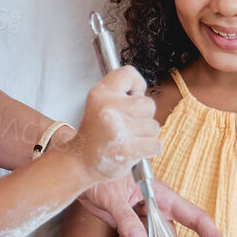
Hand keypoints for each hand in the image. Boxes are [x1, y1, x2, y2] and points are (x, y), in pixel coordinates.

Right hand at [68, 67, 161, 182]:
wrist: (82, 162)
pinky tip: (132, 149)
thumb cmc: (95, 134)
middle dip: (143, 116)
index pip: (128, 74)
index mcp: (101, 94)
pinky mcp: (128, 149)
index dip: (137, 85)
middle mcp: (109, 108)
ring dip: (145, 135)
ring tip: (127, 138)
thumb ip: (120, 93)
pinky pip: (155, 144)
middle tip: (126, 124)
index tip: (132, 96)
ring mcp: (119, 129)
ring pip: (153, 126)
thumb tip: (142, 90)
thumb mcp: (99, 104)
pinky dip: (148, 149)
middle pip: (149, 103)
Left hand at [76, 178, 223, 236]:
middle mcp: (158, 207)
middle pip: (171, 236)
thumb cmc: (100, 173)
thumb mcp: (113, 196)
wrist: (81, 173)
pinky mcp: (132, 223)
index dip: (211, 233)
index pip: (194, 216)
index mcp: (162, 195)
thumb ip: (125, 218)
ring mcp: (145, 216)